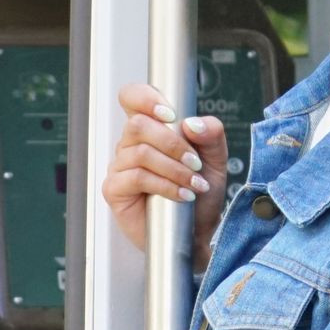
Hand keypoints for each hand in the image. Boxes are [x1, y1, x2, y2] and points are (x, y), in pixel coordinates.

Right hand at [102, 86, 229, 266]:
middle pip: (138, 125)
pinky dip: (164, 185)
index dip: (145, 97)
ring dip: (174, 168)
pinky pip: (136, 177)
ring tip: (193, 184)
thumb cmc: (200, 194)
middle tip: (195, 162)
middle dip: (172, 143)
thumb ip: (211, 135)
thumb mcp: (215, 160)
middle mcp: (130, 145)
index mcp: (150, 130)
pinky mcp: (115, 190)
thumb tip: (192, 123)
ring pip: (140, 152)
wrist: (198, 232)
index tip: (170, 114)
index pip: (132, 98)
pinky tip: (181, 196)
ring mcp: (119, 167)